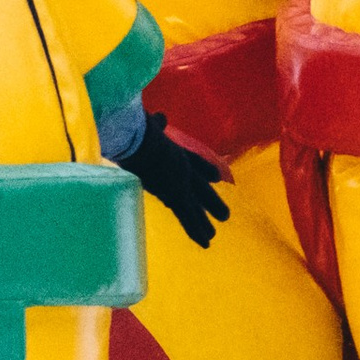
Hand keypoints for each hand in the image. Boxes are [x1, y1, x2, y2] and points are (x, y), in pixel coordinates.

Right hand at [120, 113, 230, 249]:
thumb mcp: (149, 124)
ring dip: (204, 220)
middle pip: (200, 187)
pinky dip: (196, 230)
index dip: (205, 170)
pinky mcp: (176, 194)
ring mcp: (180, 182)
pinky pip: (188, 217)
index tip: (216, 177)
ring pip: (196, 205)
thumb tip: (161, 116)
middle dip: (210, 201)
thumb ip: (157, 122)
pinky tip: (207, 242)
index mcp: (173, 150)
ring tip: (213, 235)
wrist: (137, 139)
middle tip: (223, 215)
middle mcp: (181, 167)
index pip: (193, 162)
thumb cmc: (136, 130)